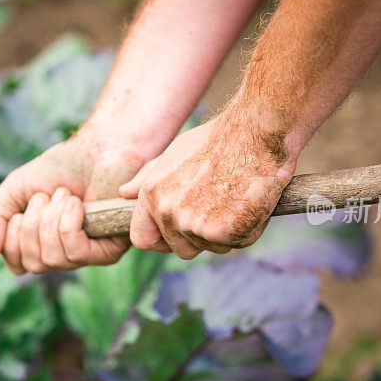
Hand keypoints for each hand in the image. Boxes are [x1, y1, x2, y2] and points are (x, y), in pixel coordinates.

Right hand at [0, 131, 144, 273]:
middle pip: (33, 264)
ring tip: (64, 195)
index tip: (21, 212)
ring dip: (51, 220)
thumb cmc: (61, 168)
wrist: (98, 151)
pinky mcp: (107, 252)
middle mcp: (62, 255)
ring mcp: (85, 256)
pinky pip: (75, 252)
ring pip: (52, 258)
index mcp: (40, 244)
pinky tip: (76, 205)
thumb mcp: (17, 188)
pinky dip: (68, 223)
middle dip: (32, 224)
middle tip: (46, 197)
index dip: (12, 240)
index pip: (17, 265)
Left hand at [118, 108, 296, 258]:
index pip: (142, 239)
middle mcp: (168, 212)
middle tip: (221, 210)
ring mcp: (194, 224)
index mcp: (152, 194)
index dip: (160, 242)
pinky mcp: (223, 231)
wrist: (255, 131)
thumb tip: (124, 193)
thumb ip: (148, 178)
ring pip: (214, 248)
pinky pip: (239, 242)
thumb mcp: (174, 153)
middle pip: (182, 249)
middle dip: (201, 238)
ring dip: (229, 232)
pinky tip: (254, 201)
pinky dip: (251, 228)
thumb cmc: (218, 138)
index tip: (177, 237)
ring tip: (239, 198)